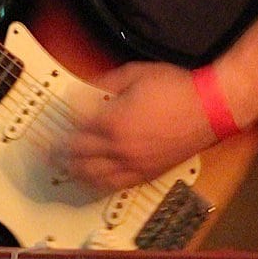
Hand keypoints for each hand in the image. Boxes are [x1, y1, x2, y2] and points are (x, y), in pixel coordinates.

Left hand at [59, 61, 213, 191]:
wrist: (210, 108)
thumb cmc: (176, 88)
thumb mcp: (135, 73)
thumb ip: (105, 81)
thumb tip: (85, 89)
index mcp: (112, 122)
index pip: (76, 129)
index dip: (62, 126)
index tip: (54, 123)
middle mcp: (120, 148)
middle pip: (80, 157)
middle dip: (61, 155)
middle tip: (48, 153)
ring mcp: (134, 164)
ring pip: (95, 176)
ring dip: (76, 173)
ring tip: (64, 169)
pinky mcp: (148, 173)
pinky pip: (116, 185)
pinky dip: (99, 184)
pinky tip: (93, 181)